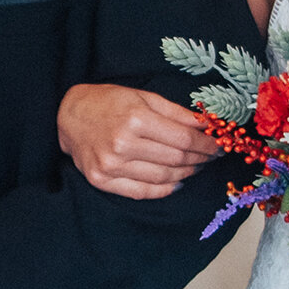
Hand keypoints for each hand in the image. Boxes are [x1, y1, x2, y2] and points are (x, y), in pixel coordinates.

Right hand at [58, 81, 227, 199]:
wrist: (69, 116)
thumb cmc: (108, 102)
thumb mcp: (143, 97)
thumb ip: (176, 113)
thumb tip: (207, 125)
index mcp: (135, 119)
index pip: (183, 139)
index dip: (206, 145)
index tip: (219, 146)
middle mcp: (122, 144)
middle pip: (175, 159)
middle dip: (200, 159)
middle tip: (211, 157)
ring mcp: (111, 166)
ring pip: (163, 177)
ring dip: (186, 173)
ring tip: (196, 166)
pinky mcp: (102, 181)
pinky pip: (143, 192)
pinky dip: (165, 189)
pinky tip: (178, 181)